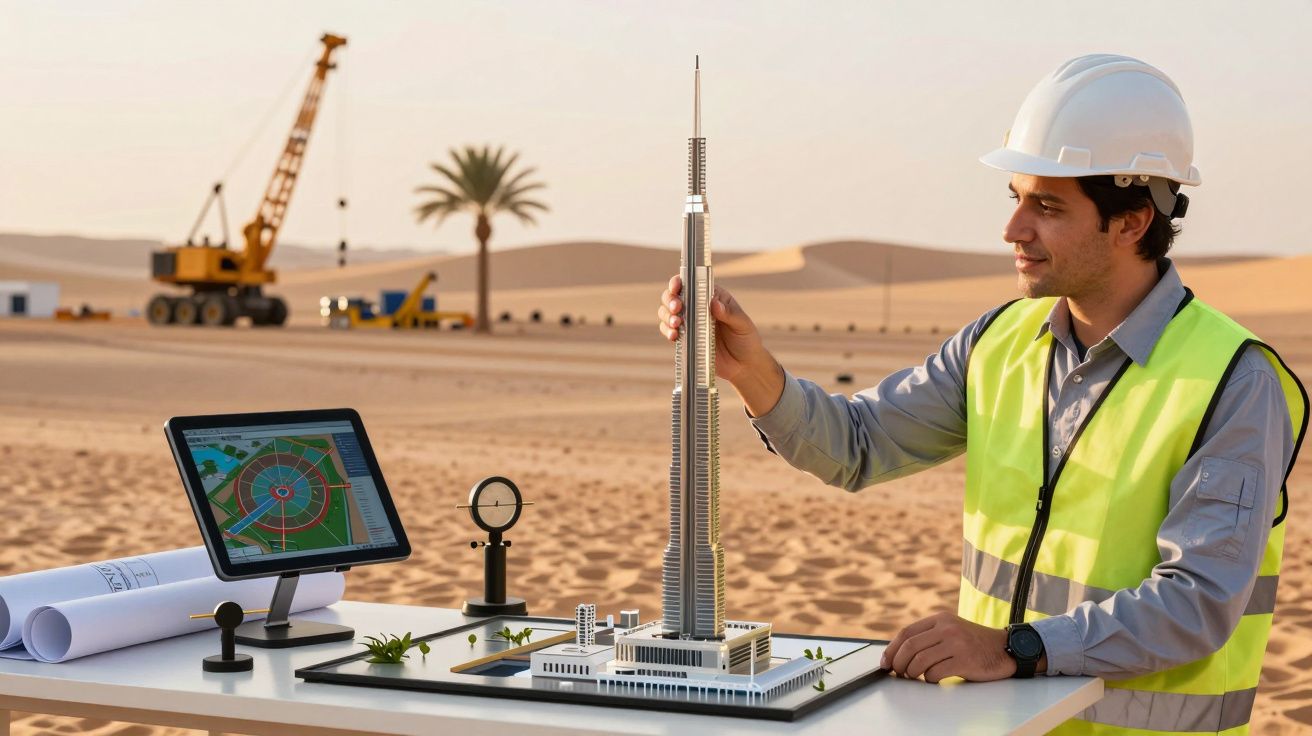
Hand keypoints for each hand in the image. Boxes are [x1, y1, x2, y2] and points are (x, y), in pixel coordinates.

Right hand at [656, 275, 783, 414]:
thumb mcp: (742, 324)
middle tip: (676, 308)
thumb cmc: (747, 340)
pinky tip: (673, 336)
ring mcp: (690, 323)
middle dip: (670, 300)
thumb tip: (714, 303)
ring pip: (667, 313)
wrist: (744, 366)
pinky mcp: (685, 338)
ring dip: (667, 316)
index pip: (692, 284)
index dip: (680, 282)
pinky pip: (669, 331)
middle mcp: (698, 307)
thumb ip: (729, 313)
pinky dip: (667, 331)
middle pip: (674, 296)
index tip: (676, 287)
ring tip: (676, 324)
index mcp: (712, 297)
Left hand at [881, 612, 1020, 682]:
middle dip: (898, 663)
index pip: (906, 632)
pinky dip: (929, 679)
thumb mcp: (951, 630)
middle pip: (910, 647)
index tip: (885, 662)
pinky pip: (935, 673)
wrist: (1005, 649)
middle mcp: (947, 628)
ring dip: (912, 673)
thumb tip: (898, 654)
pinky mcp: (964, 660)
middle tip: (898, 673)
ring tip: (915, 677)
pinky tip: (934, 679)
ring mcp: (956, 643)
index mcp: (940, 619)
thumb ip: (929, 636)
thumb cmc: (974, 643)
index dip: (892, 649)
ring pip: (920, 661)